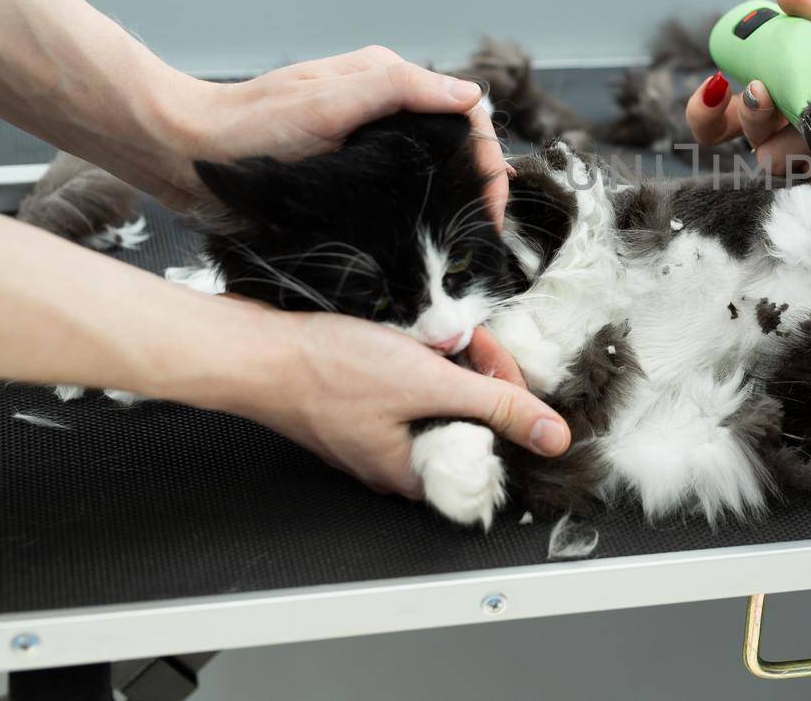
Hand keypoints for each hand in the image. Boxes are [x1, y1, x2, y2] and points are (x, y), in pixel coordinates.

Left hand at [165, 45, 509, 228]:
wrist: (183, 156)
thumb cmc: (248, 125)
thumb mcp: (327, 101)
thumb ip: (399, 88)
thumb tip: (471, 93)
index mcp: (386, 82)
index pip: (463, 115)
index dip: (486, 160)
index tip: (489, 207)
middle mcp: (382, 113)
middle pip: (452, 148)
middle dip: (476, 188)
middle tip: (480, 236)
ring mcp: (365, 149)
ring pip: (428, 176)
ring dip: (448, 208)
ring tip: (458, 249)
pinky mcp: (347, 182)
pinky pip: (396, 199)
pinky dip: (416, 221)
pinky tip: (419, 247)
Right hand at [238, 308, 567, 496]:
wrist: (257, 351)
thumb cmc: (327, 373)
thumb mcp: (429, 383)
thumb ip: (497, 406)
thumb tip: (553, 436)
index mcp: (419, 473)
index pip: (495, 442)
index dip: (504, 394)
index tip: (488, 359)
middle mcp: (400, 463)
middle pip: (470, 416)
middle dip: (472, 370)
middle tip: (452, 340)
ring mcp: (379, 435)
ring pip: (440, 395)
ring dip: (443, 360)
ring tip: (423, 337)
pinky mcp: (363, 407)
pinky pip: (409, 385)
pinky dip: (414, 358)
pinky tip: (403, 339)